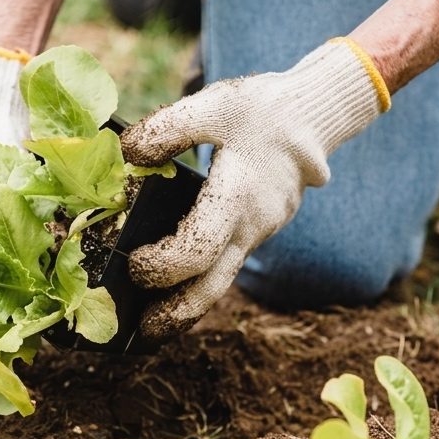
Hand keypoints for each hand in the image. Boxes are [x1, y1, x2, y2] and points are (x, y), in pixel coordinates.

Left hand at [120, 39, 389, 342]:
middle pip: (214, 285)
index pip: (201, 248)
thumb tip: (126, 155)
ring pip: (221, 281)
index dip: (165, 264)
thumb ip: (167, 129)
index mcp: (241, 196)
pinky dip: (199, 283)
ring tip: (148, 328)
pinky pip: (226, 266)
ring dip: (187, 307)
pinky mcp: (255, 231)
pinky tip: (172, 293)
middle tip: (139, 334)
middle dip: (177, 314)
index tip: (134, 262)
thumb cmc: (261, 108)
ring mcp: (258, 233)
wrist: (311, 117)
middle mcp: (253, 225)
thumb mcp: (212, 104)